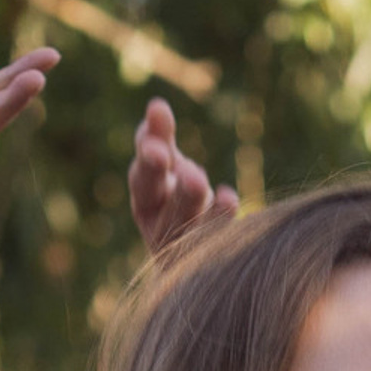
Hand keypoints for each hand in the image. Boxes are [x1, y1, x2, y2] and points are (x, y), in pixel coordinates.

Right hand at [128, 97, 235, 257]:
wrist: (192, 264)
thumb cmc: (181, 198)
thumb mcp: (170, 166)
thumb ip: (161, 139)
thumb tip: (156, 106)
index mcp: (144, 189)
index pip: (141, 161)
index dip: (147, 139)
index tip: (157, 111)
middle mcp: (154, 216)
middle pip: (150, 190)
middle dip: (153, 169)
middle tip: (160, 153)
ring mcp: (174, 242)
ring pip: (176, 218)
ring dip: (185, 196)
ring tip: (196, 177)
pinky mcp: (193, 262)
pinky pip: (207, 240)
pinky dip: (217, 218)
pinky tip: (229, 197)